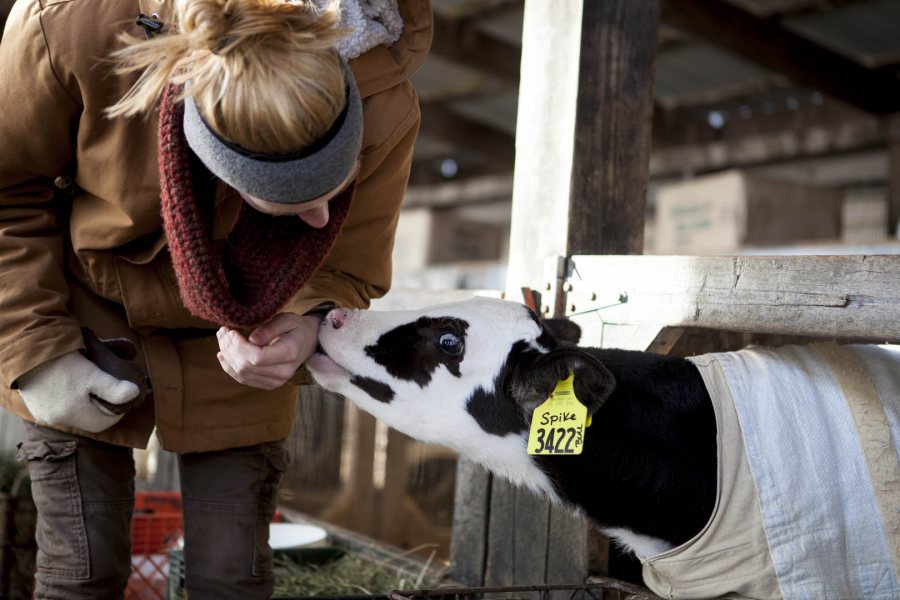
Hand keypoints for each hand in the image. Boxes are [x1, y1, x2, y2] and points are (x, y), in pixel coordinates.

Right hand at [18, 351, 140, 432]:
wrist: (28, 350)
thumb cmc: (63, 363)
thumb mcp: (93, 374)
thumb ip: (114, 388)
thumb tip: (134, 394)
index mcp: (72, 414)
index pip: (103, 423)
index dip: (116, 412)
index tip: (121, 398)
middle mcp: (57, 419)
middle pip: (88, 420)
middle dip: (101, 408)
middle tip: (109, 392)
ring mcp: (45, 413)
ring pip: (74, 414)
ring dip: (86, 404)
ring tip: (92, 388)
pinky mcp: (36, 406)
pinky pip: (59, 408)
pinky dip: (70, 401)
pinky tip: (74, 387)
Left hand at [216, 312, 321, 389]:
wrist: (307, 342)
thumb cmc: (295, 327)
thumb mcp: (286, 319)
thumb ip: (270, 328)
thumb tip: (251, 339)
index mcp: (289, 354)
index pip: (257, 357)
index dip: (239, 346)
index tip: (232, 331)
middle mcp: (284, 372)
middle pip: (246, 367)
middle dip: (229, 349)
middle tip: (223, 332)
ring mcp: (276, 381)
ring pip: (242, 374)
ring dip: (227, 357)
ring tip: (222, 339)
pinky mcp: (268, 384)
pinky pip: (243, 379)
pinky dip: (229, 367)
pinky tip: (223, 354)